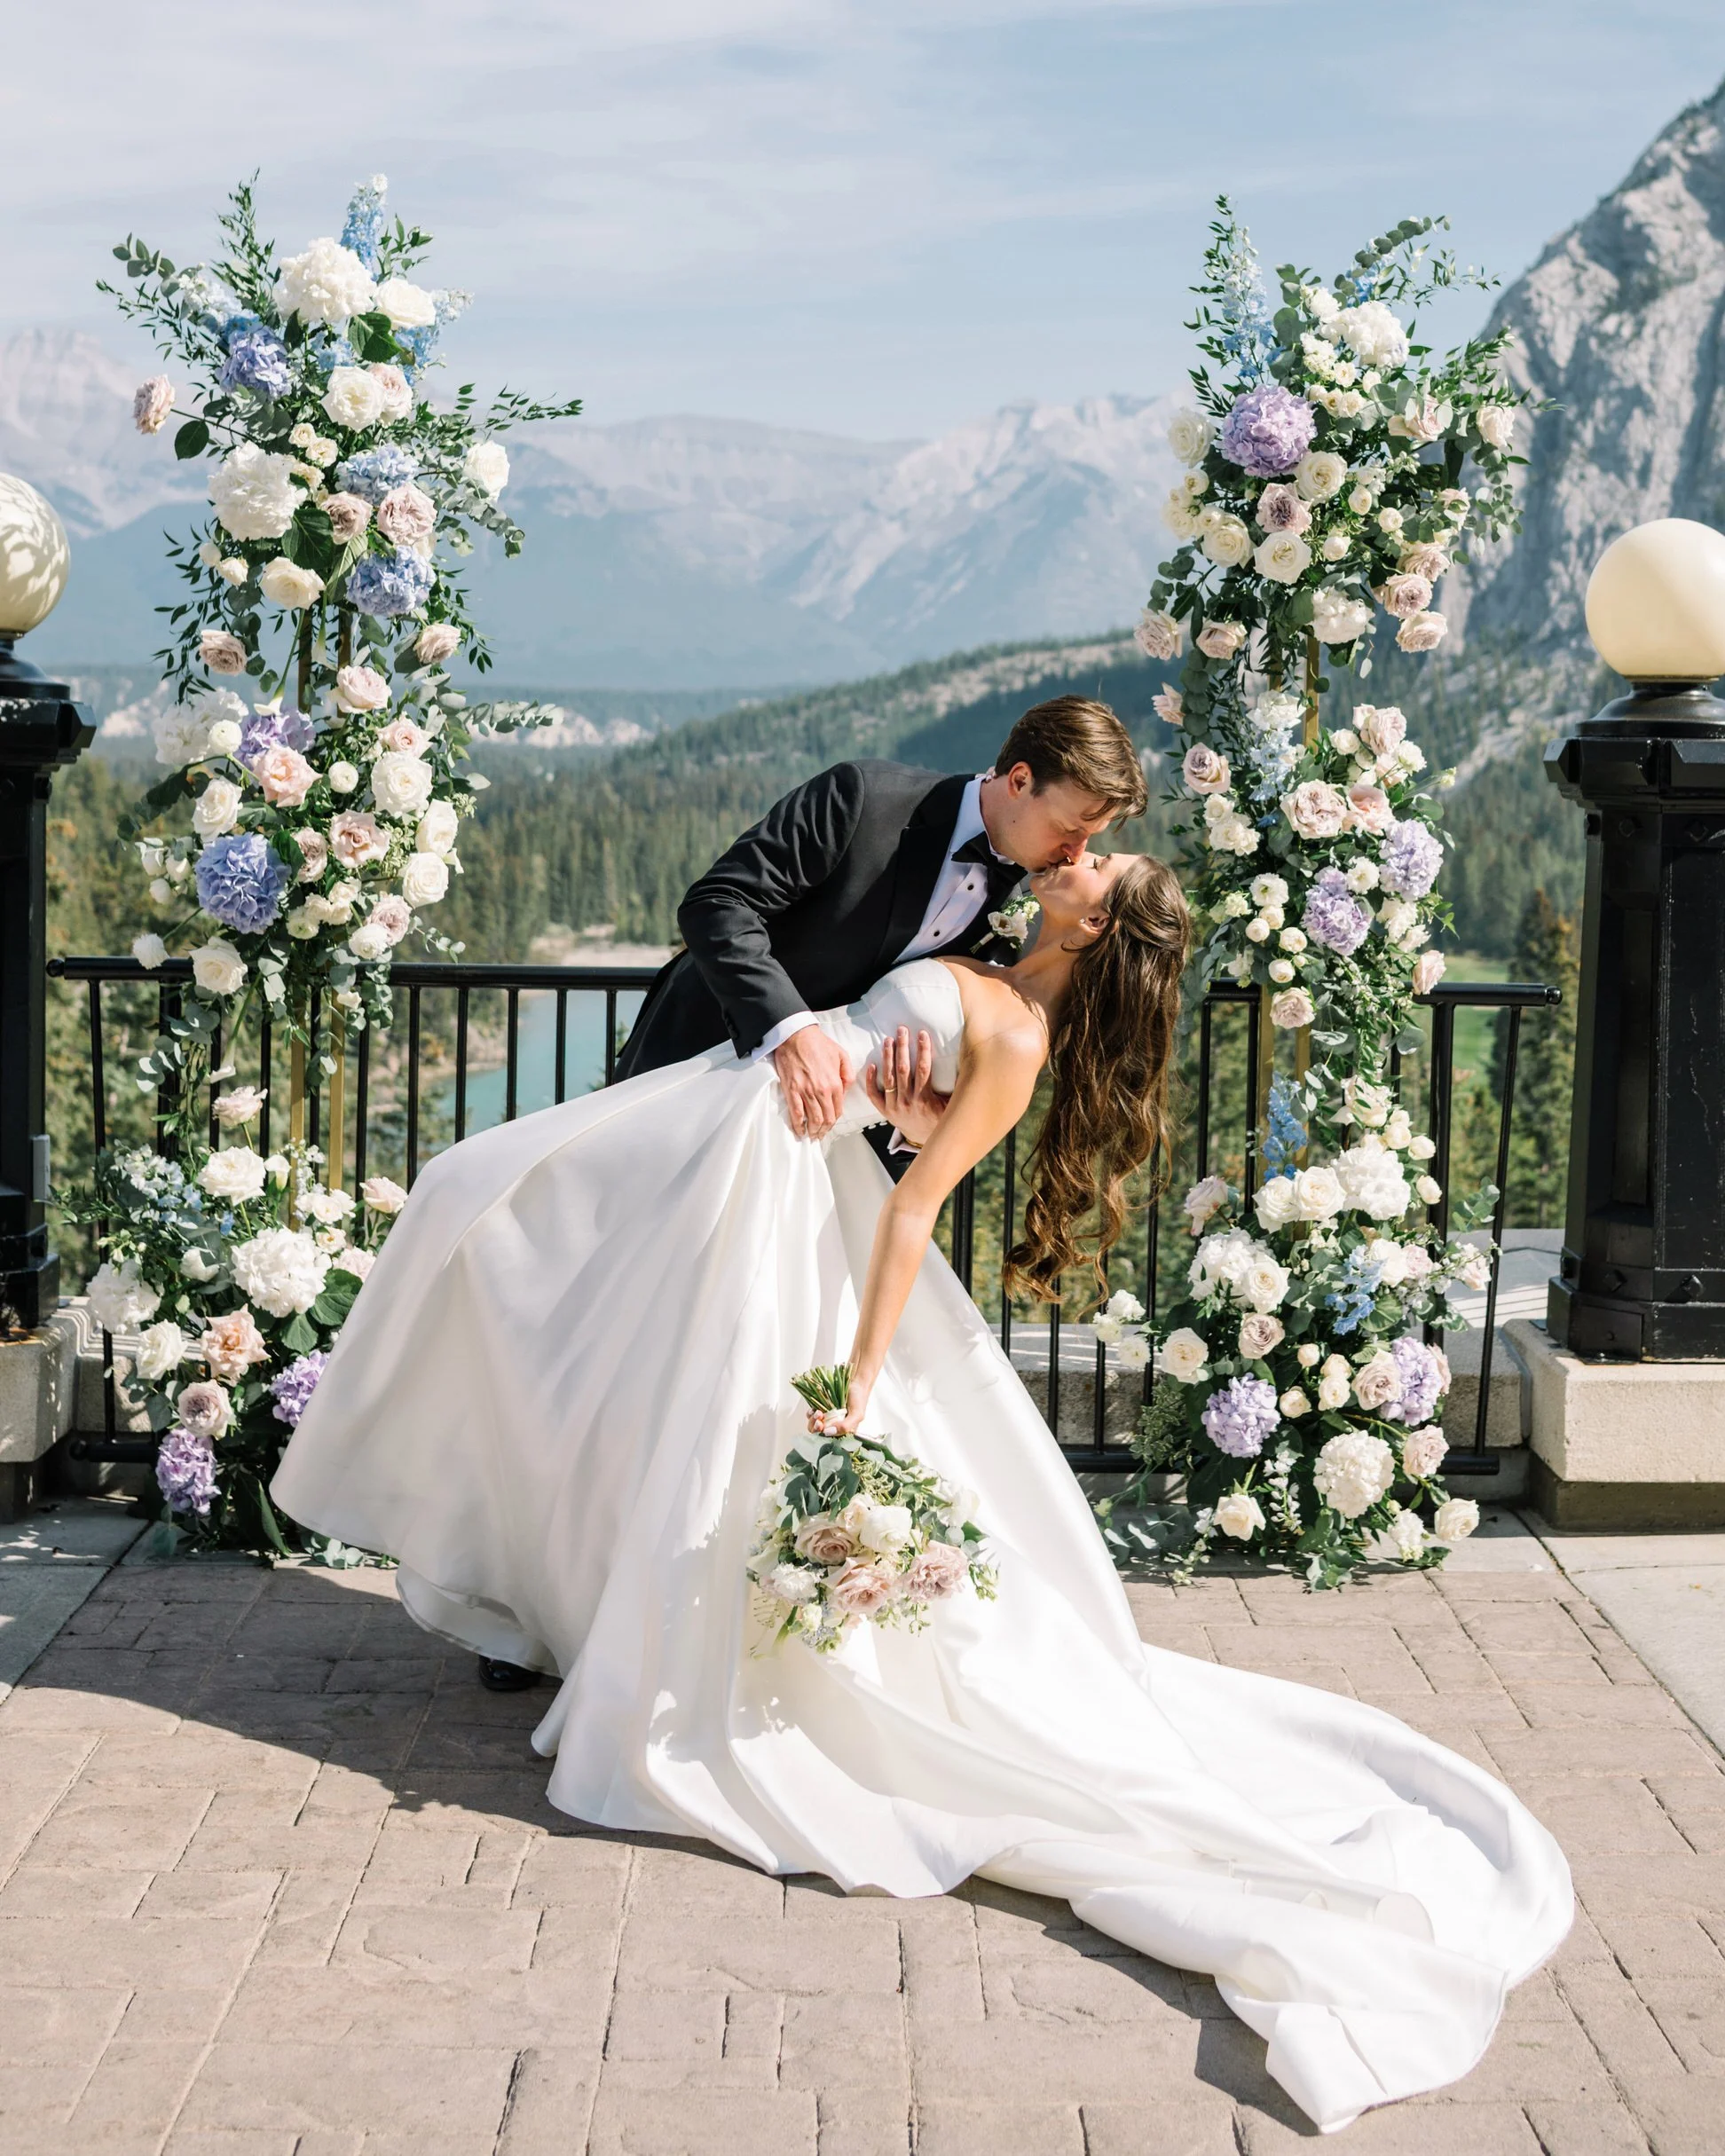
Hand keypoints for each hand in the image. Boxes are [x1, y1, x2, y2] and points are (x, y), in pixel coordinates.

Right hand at [772, 1026, 851, 1139]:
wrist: (797, 1035)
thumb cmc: (818, 1043)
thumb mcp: (842, 1055)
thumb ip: (848, 1074)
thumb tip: (846, 1090)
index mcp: (835, 1083)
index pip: (837, 1110)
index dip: (834, 1121)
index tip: (830, 1125)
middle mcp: (822, 1091)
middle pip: (826, 1119)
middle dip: (824, 1130)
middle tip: (820, 1135)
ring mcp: (806, 1092)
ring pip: (813, 1119)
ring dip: (812, 1131)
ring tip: (811, 1135)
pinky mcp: (792, 1090)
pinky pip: (796, 1113)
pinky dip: (798, 1125)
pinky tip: (798, 1130)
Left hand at [806, 1384, 868, 1436]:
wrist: (856, 1384)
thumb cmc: (858, 1400)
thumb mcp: (857, 1415)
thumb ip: (845, 1426)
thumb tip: (827, 1432)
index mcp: (842, 1432)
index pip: (829, 1440)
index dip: (822, 1434)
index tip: (822, 1426)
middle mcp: (833, 1427)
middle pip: (818, 1434)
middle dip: (816, 1427)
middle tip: (819, 1419)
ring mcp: (826, 1418)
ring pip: (813, 1425)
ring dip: (812, 1420)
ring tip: (818, 1412)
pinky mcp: (821, 1410)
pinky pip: (811, 1415)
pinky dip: (810, 1413)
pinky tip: (814, 1409)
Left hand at [864, 1025, 949, 1149]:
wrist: (926, 1142)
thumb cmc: (940, 1120)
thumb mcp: (951, 1107)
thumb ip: (956, 1089)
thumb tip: (971, 1068)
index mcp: (925, 1100)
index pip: (924, 1070)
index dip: (923, 1050)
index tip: (922, 1034)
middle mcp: (908, 1102)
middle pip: (903, 1070)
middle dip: (903, 1048)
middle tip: (901, 1030)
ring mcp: (894, 1107)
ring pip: (888, 1079)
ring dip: (887, 1058)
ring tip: (888, 1040)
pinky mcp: (885, 1112)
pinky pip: (874, 1095)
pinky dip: (871, 1080)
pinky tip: (871, 1065)